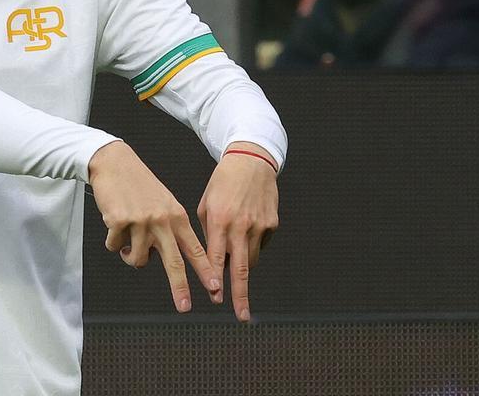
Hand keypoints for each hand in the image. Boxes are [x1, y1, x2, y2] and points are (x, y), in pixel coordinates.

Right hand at [88, 141, 216, 312]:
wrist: (114, 162)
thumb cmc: (139, 184)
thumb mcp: (163, 203)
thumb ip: (170, 228)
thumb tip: (168, 258)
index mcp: (176, 216)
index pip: (195, 249)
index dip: (206, 270)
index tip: (216, 288)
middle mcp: (162, 220)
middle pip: (174, 262)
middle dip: (180, 288)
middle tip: (185, 307)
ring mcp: (140, 221)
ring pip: (137, 259)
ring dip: (129, 254)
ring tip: (126, 236)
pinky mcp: (119, 221)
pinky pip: (115, 247)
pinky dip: (112, 241)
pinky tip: (114, 223)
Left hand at [198, 142, 278, 321]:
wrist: (251, 161)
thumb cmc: (222, 184)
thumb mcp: (206, 205)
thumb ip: (208, 233)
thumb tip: (213, 261)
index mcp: (220, 220)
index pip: (217, 257)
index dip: (216, 279)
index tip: (215, 298)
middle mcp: (241, 226)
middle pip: (242, 268)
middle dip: (240, 294)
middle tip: (242, 315)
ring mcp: (260, 226)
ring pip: (252, 259)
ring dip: (243, 267)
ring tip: (236, 259)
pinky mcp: (272, 224)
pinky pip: (261, 245)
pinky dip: (252, 245)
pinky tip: (247, 229)